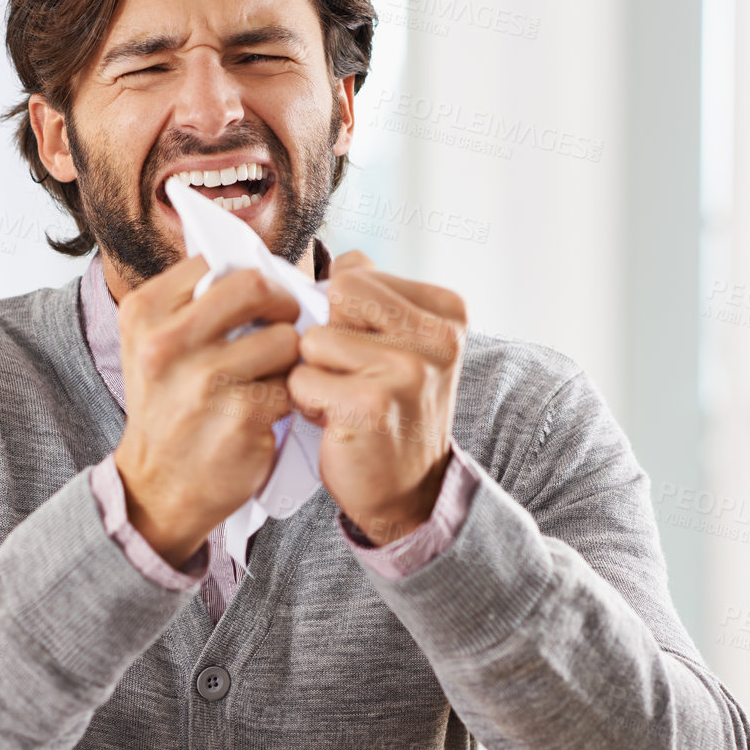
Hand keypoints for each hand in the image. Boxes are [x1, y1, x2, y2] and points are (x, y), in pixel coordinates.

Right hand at [113, 256, 302, 566]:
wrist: (156, 487)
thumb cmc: (166, 411)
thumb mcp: (152, 347)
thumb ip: (189, 304)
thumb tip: (253, 265)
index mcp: (144, 312)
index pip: (216, 262)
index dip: (248, 277)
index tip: (258, 300)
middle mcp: (167, 342)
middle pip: (256, 286)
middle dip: (281, 304)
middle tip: (284, 323)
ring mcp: (205, 380)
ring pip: (284, 338)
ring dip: (289, 357)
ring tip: (273, 376)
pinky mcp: (241, 415)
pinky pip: (292, 384)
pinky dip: (290, 397)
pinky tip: (270, 410)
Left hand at [287, 250, 466, 545]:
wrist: (411, 491)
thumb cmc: (392, 408)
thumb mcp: (401, 342)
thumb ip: (374, 295)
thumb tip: (335, 258)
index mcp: (448, 310)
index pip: (356, 272)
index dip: (344, 314)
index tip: (369, 352)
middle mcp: (438, 336)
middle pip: (336, 296)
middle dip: (328, 335)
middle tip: (351, 375)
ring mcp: (408, 370)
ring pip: (313, 339)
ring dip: (314, 373)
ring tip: (345, 400)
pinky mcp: (372, 404)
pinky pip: (301, 379)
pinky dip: (306, 403)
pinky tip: (337, 422)